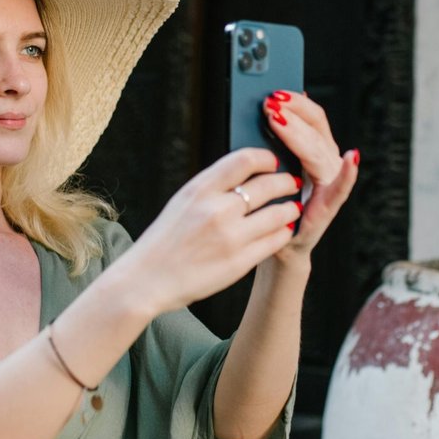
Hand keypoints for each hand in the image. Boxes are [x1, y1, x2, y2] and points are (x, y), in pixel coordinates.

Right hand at [117, 147, 302, 314]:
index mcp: (200, 189)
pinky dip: (283, 233)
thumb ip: (213, 187)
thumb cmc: (165, 240)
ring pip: (278, 214)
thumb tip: (246, 172)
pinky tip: (283, 230)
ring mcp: (230, 237)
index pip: (244, 160)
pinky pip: (274, 241)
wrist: (146, 280)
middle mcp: (217, 210)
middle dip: (286, 182)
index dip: (266, 158)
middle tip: (292, 183)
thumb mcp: (182, 202)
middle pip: (268, 185)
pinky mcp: (239, 262)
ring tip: (292, 207)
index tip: (273, 162)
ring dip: (289, 208)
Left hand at [260, 89, 357, 263]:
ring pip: (319, 150)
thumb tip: (274, 105)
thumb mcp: (273, 166)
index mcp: (317, 150)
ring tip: (278, 121)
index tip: (276, 93)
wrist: (276, 242)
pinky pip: (341, 187)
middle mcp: (329, 162)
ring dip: (299, 134)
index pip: (314, 117)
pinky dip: (348, 173)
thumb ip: (278, 141)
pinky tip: (351, 159)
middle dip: (293, 114)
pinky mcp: (329, 206)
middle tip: (270, 105)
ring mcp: (332, 183)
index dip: (297, 103)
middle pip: (316, 130)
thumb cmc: (273, 202)